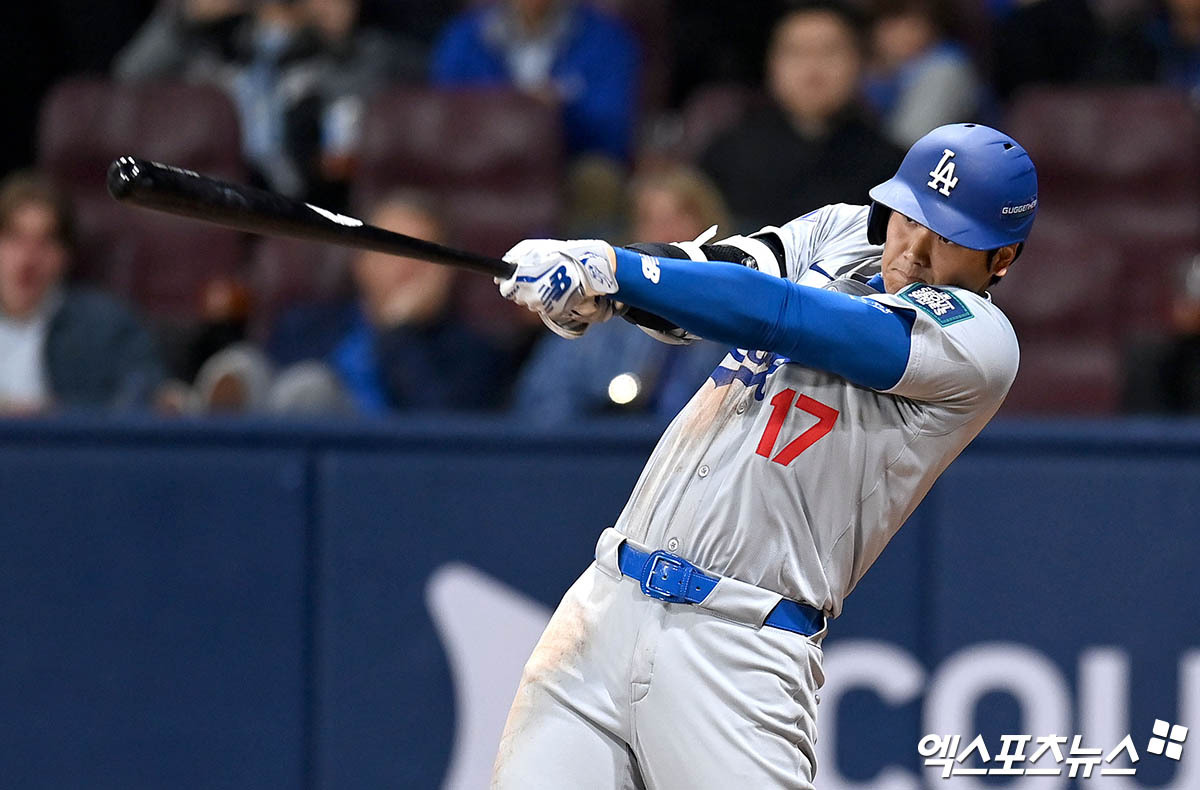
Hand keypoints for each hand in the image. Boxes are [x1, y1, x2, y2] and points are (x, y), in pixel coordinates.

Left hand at [498, 240, 619, 338]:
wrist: (586, 269)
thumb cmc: (560, 254)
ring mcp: (542, 305)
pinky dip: (547, 299)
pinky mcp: (553, 311)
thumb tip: (506, 263)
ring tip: (548, 279)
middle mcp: (529, 295)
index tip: (514, 277)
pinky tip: (556, 288)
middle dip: (522, 287)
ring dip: (535, 293)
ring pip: (530, 302)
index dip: (509, 282)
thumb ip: (515, 256)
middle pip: (517, 297)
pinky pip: (544, 307)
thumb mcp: (534, 248)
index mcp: (522, 280)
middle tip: (535, 275)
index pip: (505, 288)